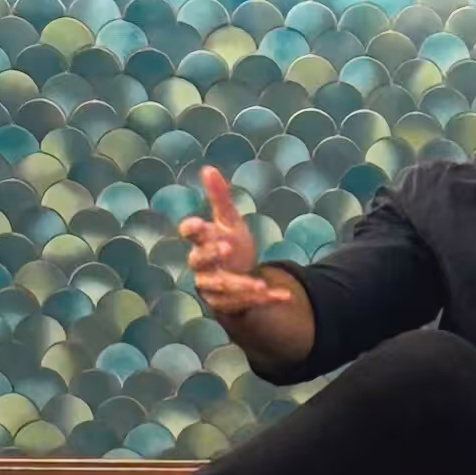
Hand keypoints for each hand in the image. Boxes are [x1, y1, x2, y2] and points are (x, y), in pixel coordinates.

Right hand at [179, 166, 285, 316]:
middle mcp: (202, 267)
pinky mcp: (230, 306)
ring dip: (241, 286)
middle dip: (211, 254)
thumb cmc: (229, 246)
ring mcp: (214, 288)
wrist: (238, 282)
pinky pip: (247, 304)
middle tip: (226, 247)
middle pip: (200, 261)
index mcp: (201, 242)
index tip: (197, 224)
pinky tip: (284, 296)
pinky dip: (267, 300)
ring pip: (223, 288)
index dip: (192, 229)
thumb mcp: (229, 222)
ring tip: (259, 284)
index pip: (191, 234)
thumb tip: (208, 168)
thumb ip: (219, 199)